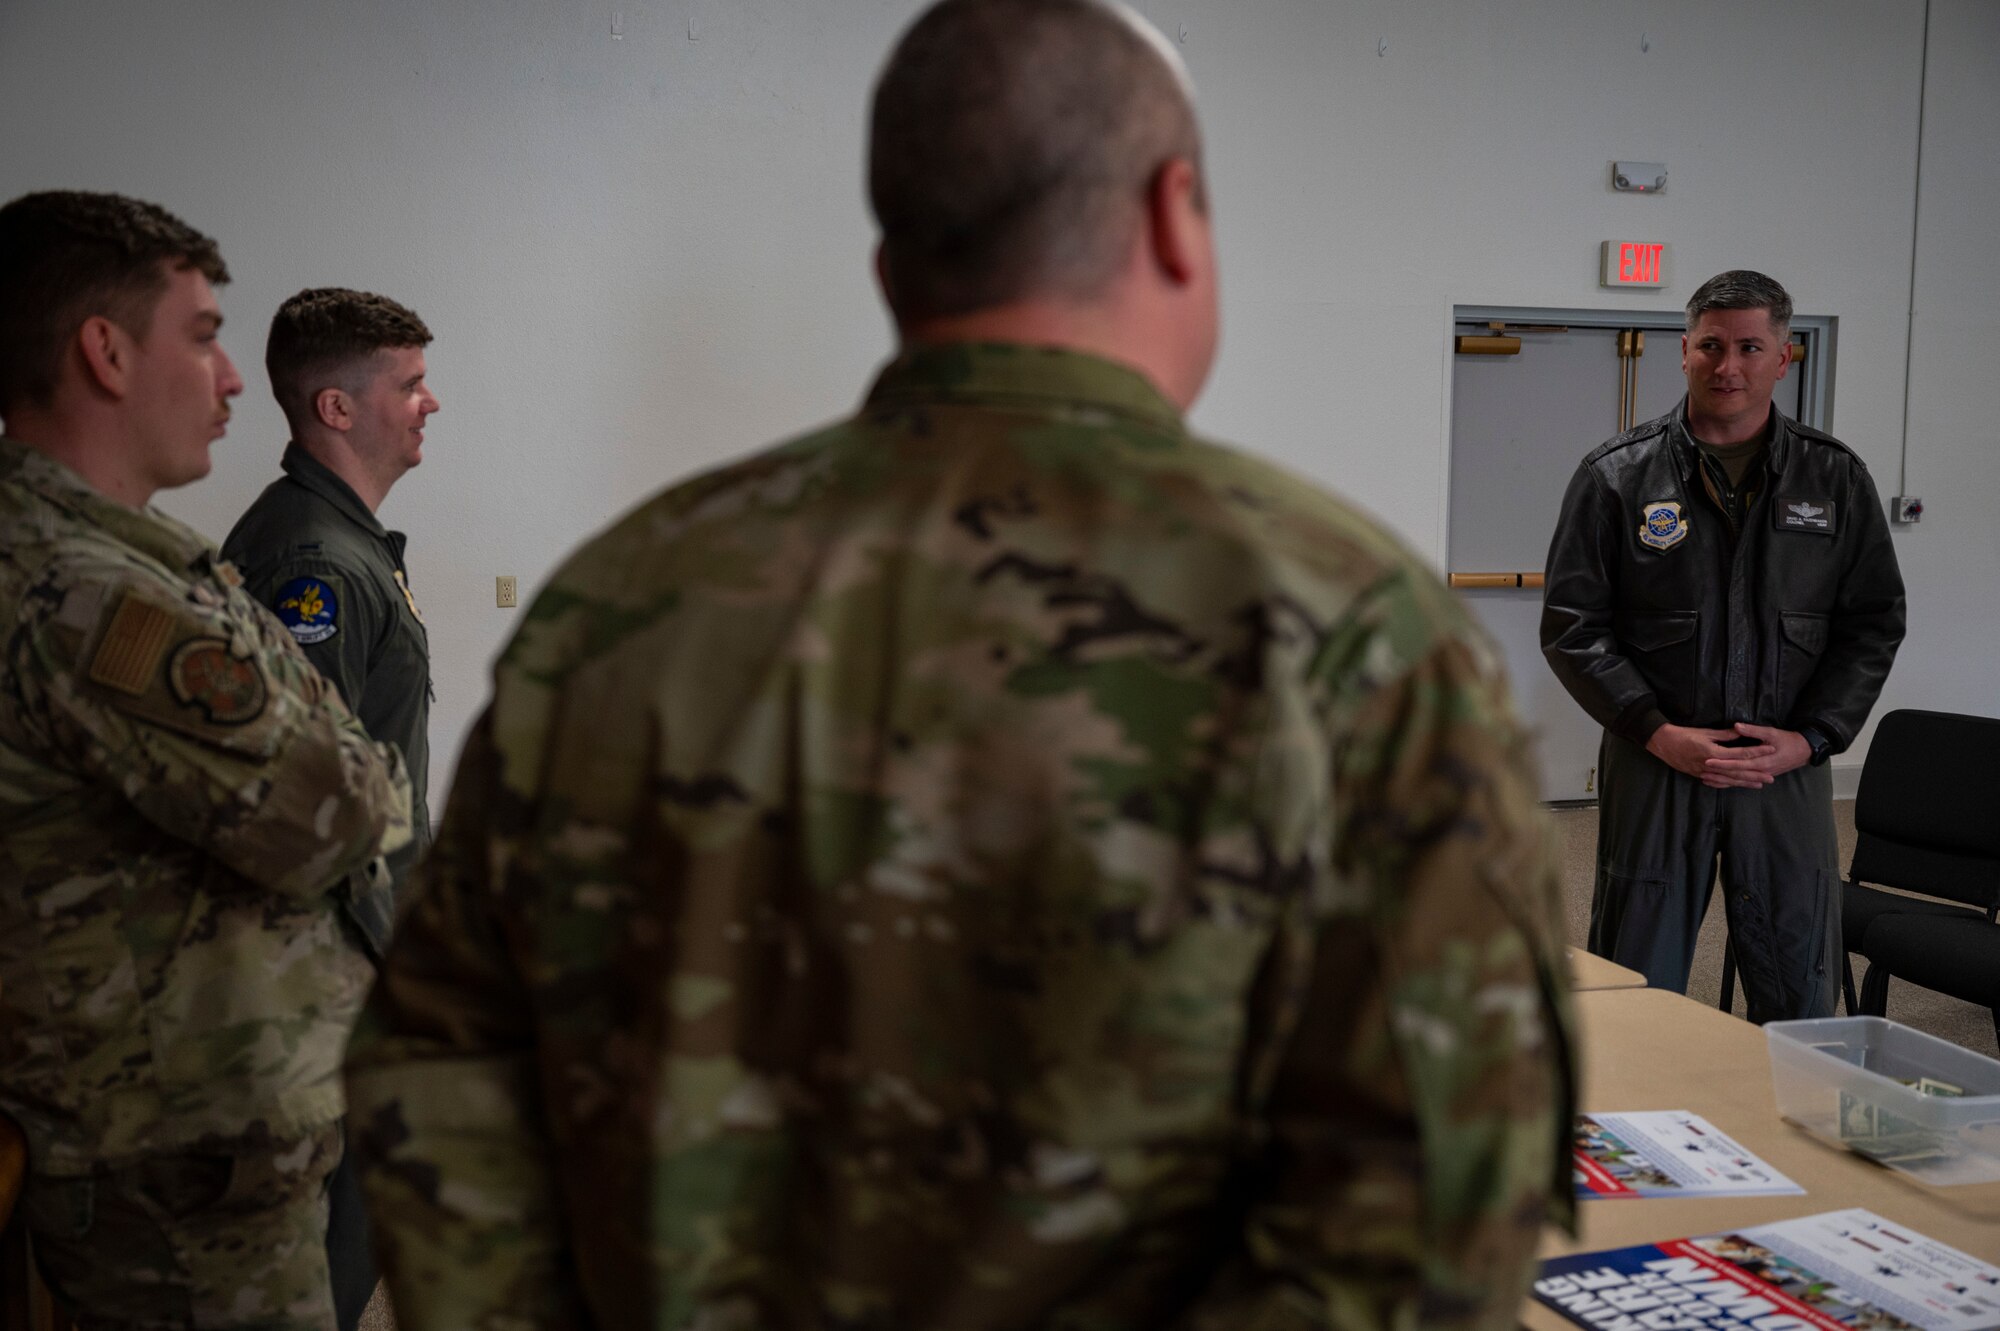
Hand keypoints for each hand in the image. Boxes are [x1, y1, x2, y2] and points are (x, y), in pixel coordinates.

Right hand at [1646, 724, 1770, 783]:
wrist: (1663, 743)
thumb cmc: (1684, 734)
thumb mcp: (1705, 732)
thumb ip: (1724, 735)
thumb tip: (1741, 732)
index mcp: (1714, 752)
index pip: (1741, 753)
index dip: (1757, 752)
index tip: (1771, 750)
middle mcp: (1711, 765)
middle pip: (1738, 771)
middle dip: (1755, 775)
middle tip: (1771, 778)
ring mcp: (1704, 772)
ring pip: (1729, 779)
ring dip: (1744, 783)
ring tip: (1759, 785)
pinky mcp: (1698, 775)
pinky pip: (1716, 782)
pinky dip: (1728, 784)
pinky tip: (1736, 786)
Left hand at [1697, 722, 1810, 787]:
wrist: (1803, 751)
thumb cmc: (1787, 740)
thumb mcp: (1771, 732)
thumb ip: (1753, 730)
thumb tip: (1737, 726)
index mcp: (1762, 761)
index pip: (1738, 763)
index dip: (1723, 762)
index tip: (1708, 760)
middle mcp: (1760, 771)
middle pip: (1735, 774)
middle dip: (1718, 774)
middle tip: (1701, 771)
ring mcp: (1760, 775)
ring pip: (1738, 781)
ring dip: (1721, 780)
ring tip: (1704, 779)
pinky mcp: (1760, 776)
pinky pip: (1742, 782)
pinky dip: (1729, 783)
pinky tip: (1718, 783)